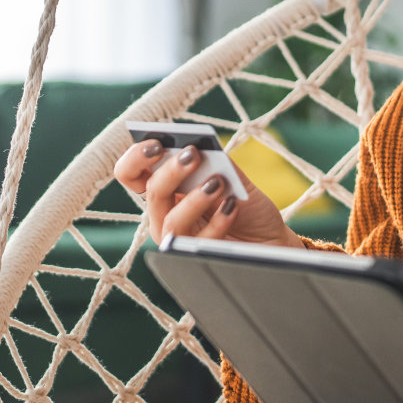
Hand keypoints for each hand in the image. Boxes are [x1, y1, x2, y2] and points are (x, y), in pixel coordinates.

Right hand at [112, 139, 301, 248]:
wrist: (270, 241)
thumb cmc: (247, 208)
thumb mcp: (233, 178)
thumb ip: (217, 162)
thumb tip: (204, 146)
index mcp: (166, 190)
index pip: (132, 174)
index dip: (136, 157)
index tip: (156, 143)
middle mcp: (164, 215)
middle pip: (152, 193)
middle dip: (171, 170)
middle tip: (193, 154)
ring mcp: (178, 239)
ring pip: (172, 221)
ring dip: (194, 199)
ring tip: (218, 183)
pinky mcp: (197, 259)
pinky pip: (199, 242)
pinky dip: (218, 220)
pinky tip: (233, 206)